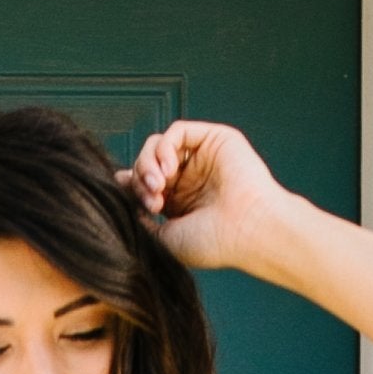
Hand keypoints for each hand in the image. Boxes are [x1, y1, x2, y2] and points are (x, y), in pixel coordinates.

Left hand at [121, 117, 288, 277]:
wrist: (247, 230)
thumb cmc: (214, 242)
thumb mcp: (166, 239)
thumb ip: (143, 221)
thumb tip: (125, 202)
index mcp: (180, 202)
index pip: (144, 181)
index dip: (131, 185)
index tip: (129, 197)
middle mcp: (190, 178)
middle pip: (147, 162)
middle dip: (141, 178)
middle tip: (152, 200)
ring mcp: (202, 158)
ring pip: (158, 145)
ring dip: (149, 163)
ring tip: (159, 185)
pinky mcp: (214, 139)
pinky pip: (177, 131)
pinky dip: (165, 147)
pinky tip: (169, 169)